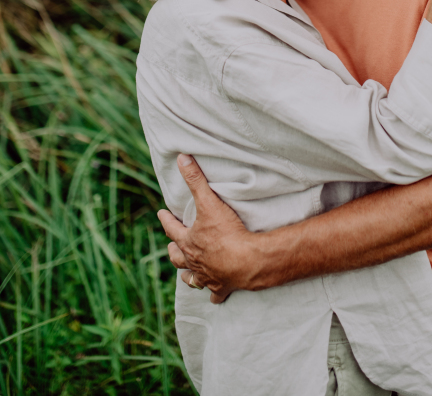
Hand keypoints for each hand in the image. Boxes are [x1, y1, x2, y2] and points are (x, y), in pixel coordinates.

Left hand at [157, 154, 253, 303]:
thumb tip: (181, 158)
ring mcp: (207, 276)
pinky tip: (213, 296)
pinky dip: (213, 294)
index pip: (172, 229)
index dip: (166, 220)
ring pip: (192, 278)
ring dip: (188, 275)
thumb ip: (196, 179)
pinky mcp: (222, 287)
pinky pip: (215, 294)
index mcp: (188, 241)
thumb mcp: (210, 202)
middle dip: (174, 252)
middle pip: (178, 258)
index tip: (161, 214)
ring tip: (186, 274)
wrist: (247, 261)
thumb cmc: (226, 233)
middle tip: (171, 248)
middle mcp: (194, 261)